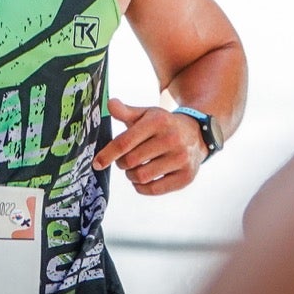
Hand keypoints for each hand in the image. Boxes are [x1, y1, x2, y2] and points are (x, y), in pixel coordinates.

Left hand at [91, 97, 206, 194]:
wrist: (196, 134)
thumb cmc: (162, 125)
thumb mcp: (146, 114)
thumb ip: (126, 112)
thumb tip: (109, 104)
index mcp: (157, 122)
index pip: (125, 142)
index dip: (108, 154)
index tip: (97, 163)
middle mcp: (171, 139)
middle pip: (131, 161)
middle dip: (121, 163)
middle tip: (124, 161)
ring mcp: (181, 159)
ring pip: (142, 176)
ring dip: (131, 176)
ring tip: (133, 170)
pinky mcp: (186, 176)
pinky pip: (155, 189)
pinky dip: (142, 187)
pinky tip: (141, 180)